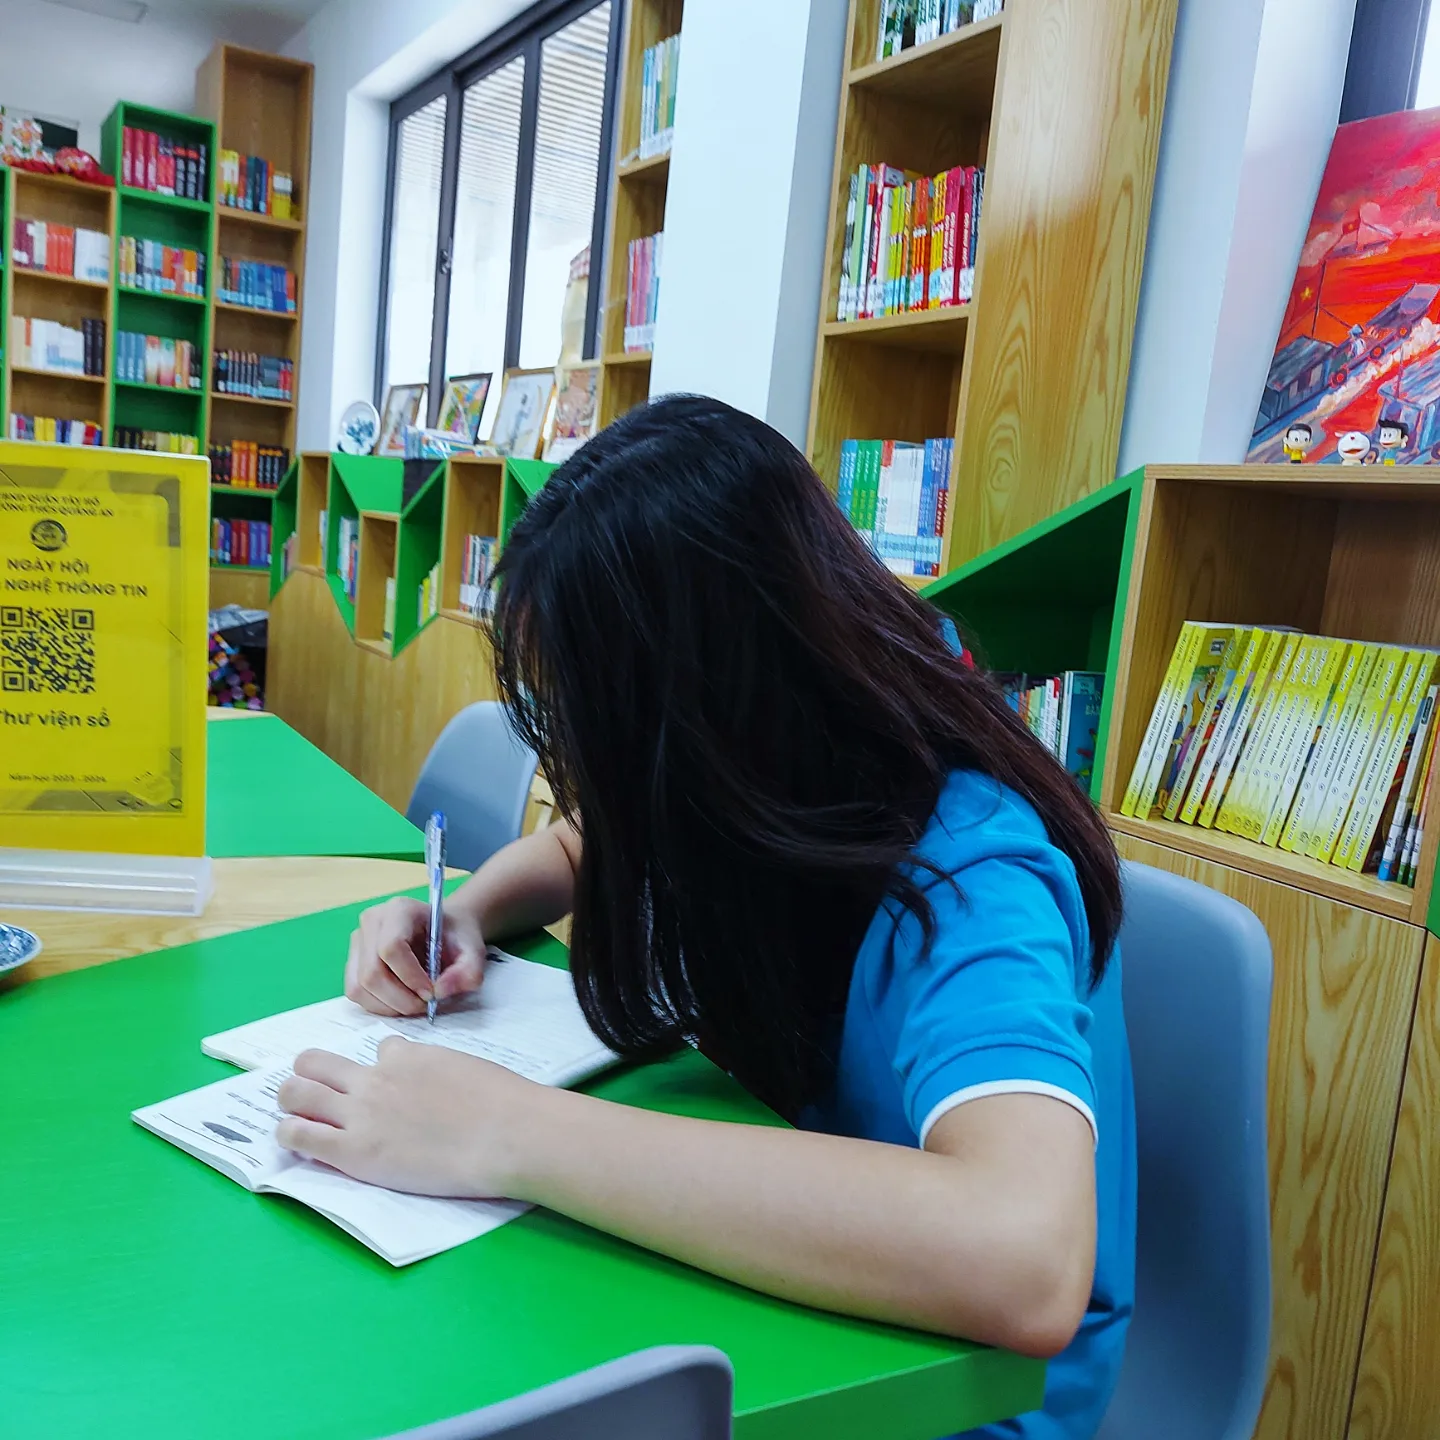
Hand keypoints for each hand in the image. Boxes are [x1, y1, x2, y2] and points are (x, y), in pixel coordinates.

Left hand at [275, 1038, 545, 1196]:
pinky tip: (296, 1140)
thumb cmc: (500, 1102)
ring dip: (290, 1099)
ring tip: (296, 1114)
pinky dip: (290, 1134)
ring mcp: (361, 1113)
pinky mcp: (353, 1151)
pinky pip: (298, 1135)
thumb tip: (434, 1083)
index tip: (385, 1084)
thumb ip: (437, 1070)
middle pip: (316, 1062)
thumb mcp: (463, 1068)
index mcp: (407, 1055)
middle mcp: (375, 1078)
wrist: (504, 1133)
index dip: (380, 1068)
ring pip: (296, 1092)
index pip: (379, 1050)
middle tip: (315, 1091)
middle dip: (310, 1072)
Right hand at [346, 896, 487, 1015]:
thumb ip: (468, 971)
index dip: (410, 977)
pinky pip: (355, 991)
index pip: (392, 947)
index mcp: (400, 909)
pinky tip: (399, 1002)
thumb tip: (440, 991)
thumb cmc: (456, 937)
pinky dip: (378, 1005)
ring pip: (359, 986)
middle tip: (424, 1004)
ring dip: (388, 1005)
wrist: (446, 931)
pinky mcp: (354, 960)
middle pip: (372, 972)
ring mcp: (358, 941)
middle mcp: (373, 921)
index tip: (431, 993)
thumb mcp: (474, 951)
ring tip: (414, 1003)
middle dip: (400, 998)